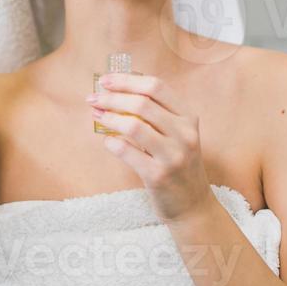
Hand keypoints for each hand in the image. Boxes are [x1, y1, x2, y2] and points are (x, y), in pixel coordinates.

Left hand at [85, 72, 212, 222]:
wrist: (192, 205)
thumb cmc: (178, 164)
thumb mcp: (177, 134)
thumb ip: (156, 113)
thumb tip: (117, 91)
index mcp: (188, 117)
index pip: (156, 87)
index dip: (127, 80)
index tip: (105, 80)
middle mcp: (184, 133)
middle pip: (142, 102)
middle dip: (112, 97)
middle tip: (93, 98)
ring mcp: (173, 155)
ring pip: (133, 125)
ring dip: (109, 117)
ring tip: (97, 115)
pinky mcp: (158, 175)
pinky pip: (127, 151)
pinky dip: (112, 143)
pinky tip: (108, 142)